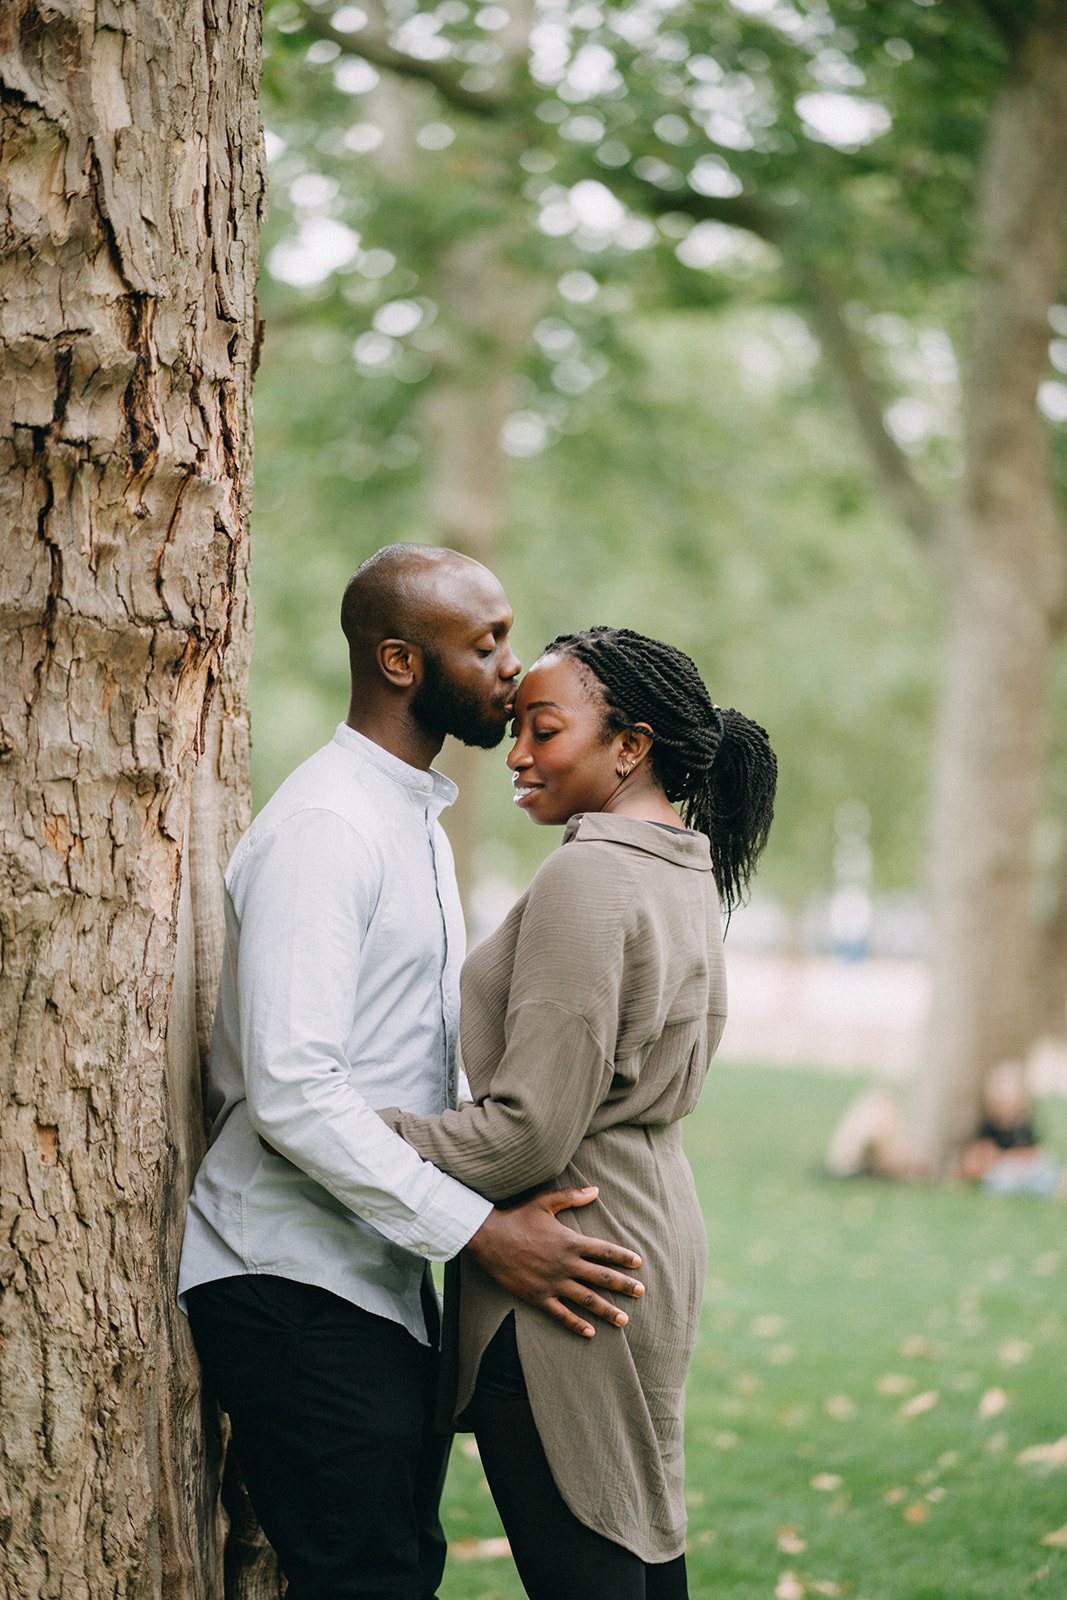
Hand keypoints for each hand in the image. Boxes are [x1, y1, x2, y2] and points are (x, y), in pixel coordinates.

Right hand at [465, 1185, 643, 1338]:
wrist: (488, 1238)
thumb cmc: (517, 1217)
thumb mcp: (545, 1201)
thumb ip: (571, 1197)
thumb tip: (595, 1190)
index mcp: (570, 1241)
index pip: (603, 1250)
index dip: (622, 1257)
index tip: (638, 1264)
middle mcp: (565, 1264)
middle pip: (601, 1277)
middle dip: (623, 1285)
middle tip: (641, 1292)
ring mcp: (553, 1283)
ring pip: (586, 1299)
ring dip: (607, 1309)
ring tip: (624, 1319)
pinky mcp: (538, 1296)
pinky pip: (561, 1314)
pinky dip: (576, 1324)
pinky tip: (590, 1332)